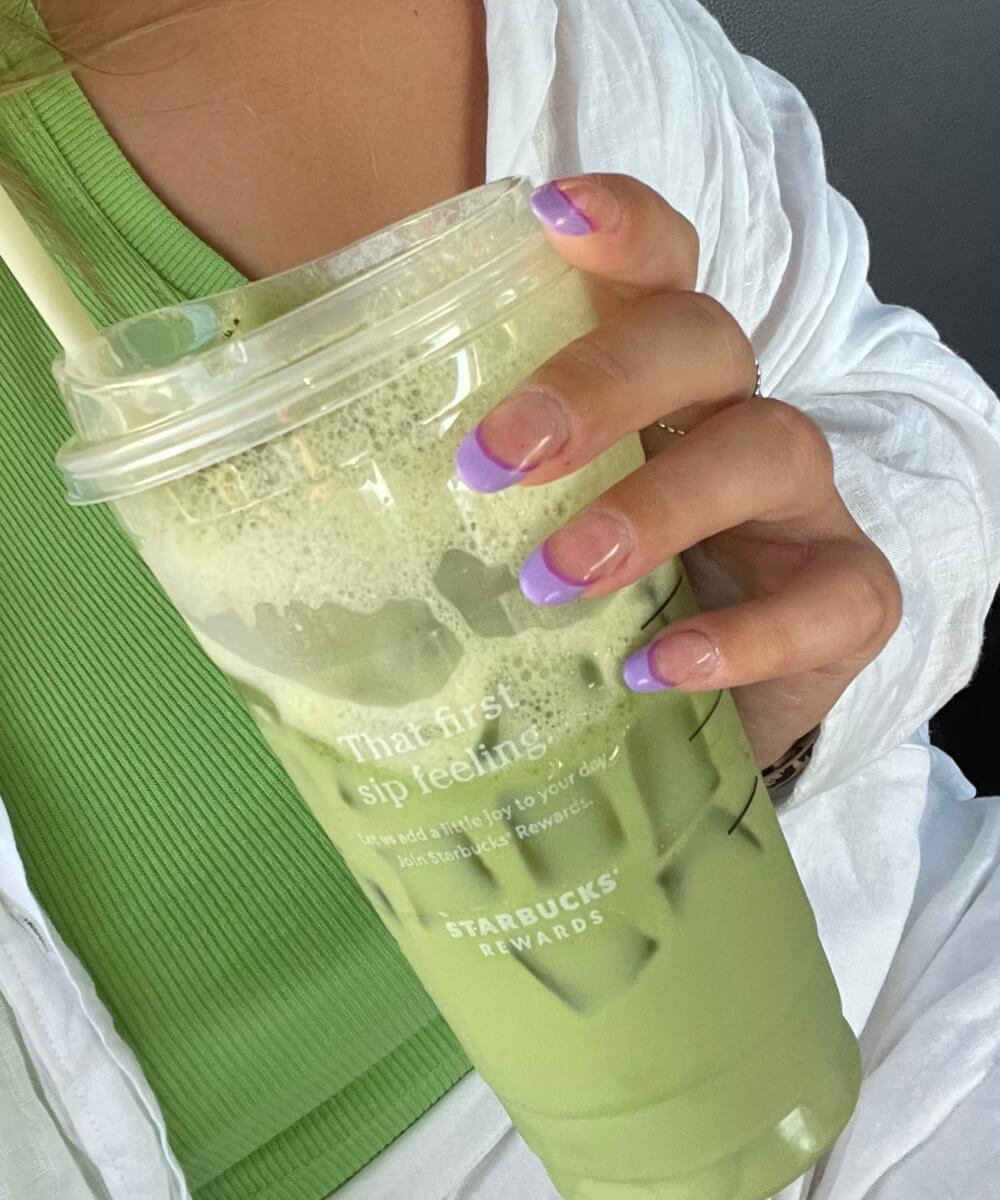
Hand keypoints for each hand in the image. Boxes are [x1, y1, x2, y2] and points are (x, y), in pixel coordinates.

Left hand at [455, 174, 901, 768]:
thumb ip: (435, 501)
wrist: (693, 717)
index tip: (551, 217)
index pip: (656, 268)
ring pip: (767, 448)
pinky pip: (830, 594)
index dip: (622, 228)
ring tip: (557, 578)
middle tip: (497, 459)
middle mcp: (731, 415)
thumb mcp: (512, 541)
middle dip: (602, 385)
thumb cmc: (588, 610)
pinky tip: (655, 667)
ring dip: (657, 505)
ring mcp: (799, 504)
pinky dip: (745, 634)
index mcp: (649, 383)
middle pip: (703, 340)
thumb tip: (277, 489)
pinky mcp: (846, 597)